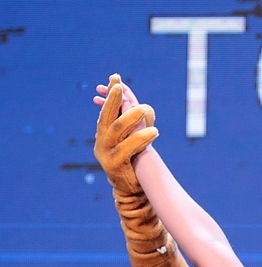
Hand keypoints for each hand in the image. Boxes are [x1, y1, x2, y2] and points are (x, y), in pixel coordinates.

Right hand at [93, 74, 157, 193]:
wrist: (129, 189)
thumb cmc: (131, 162)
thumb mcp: (129, 140)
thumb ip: (132, 124)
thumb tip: (139, 103)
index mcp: (103, 134)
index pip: (106, 110)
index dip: (111, 94)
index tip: (115, 78)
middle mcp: (101, 142)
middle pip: (107, 118)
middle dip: (113, 101)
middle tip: (121, 87)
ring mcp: (106, 154)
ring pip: (117, 131)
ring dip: (131, 118)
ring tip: (144, 108)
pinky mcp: (116, 165)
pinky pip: (128, 149)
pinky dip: (141, 138)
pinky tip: (155, 131)